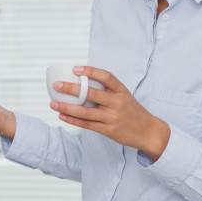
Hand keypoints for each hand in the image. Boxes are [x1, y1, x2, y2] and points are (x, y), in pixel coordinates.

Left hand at [51, 66, 169, 159]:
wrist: (148, 131)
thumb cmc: (131, 111)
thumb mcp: (124, 96)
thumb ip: (106, 91)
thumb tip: (81, 82)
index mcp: (121, 91)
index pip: (106, 76)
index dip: (90, 71)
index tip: (75, 69)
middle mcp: (117, 103)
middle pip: (91, 94)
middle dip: (71, 88)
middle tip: (56, 85)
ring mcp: (112, 117)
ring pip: (85, 112)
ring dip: (66, 107)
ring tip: (53, 103)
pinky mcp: (108, 130)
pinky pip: (87, 124)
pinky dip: (72, 120)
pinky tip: (61, 116)